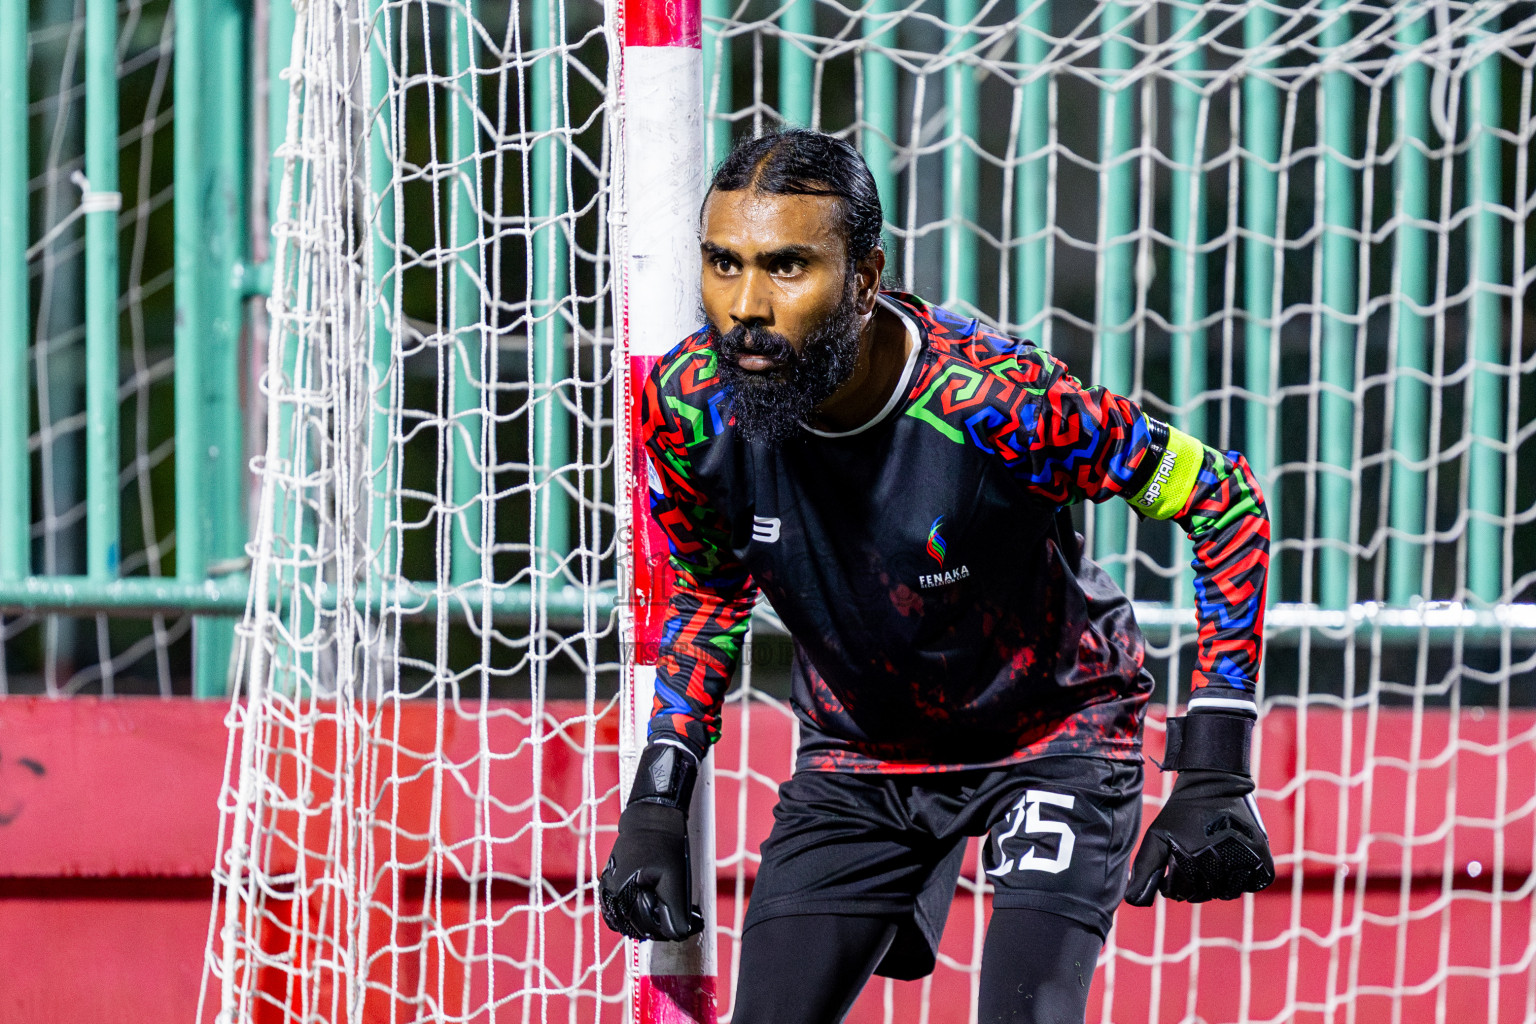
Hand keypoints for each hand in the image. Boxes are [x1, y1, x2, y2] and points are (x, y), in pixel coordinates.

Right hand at [598, 740, 703, 940]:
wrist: (651, 819)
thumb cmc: (665, 846)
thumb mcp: (676, 880)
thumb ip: (676, 911)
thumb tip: (680, 934)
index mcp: (627, 893)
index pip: (650, 929)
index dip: (671, 929)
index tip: (687, 923)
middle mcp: (612, 893)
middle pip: (637, 927)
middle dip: (659, 927)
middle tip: (678, 918)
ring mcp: (607, 887)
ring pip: (624, 922)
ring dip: (644, 924)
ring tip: (664, 915)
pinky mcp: (608, 882)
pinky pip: (615, 911)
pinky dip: (629, 917)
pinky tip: (645, 913)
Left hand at [1125, 768, 1273, 904]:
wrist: (1215, 783)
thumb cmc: (1181, 812)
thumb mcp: (1157, 836)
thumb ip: (1145, 869)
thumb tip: (1134, 901)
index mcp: (1192, 859)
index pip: (1181, 893)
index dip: (1173, 886)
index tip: (1173, 871)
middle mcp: (1219, 862)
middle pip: (1205, 894)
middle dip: (1194, 885)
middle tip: (1193, 864)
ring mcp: (1243, 860)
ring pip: (1228, 892)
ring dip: (1218, 884)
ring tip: (1210, 862)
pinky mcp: (1262, 857)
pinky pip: (1252, 884)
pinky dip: (1242, 879)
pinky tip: (1230, 863)